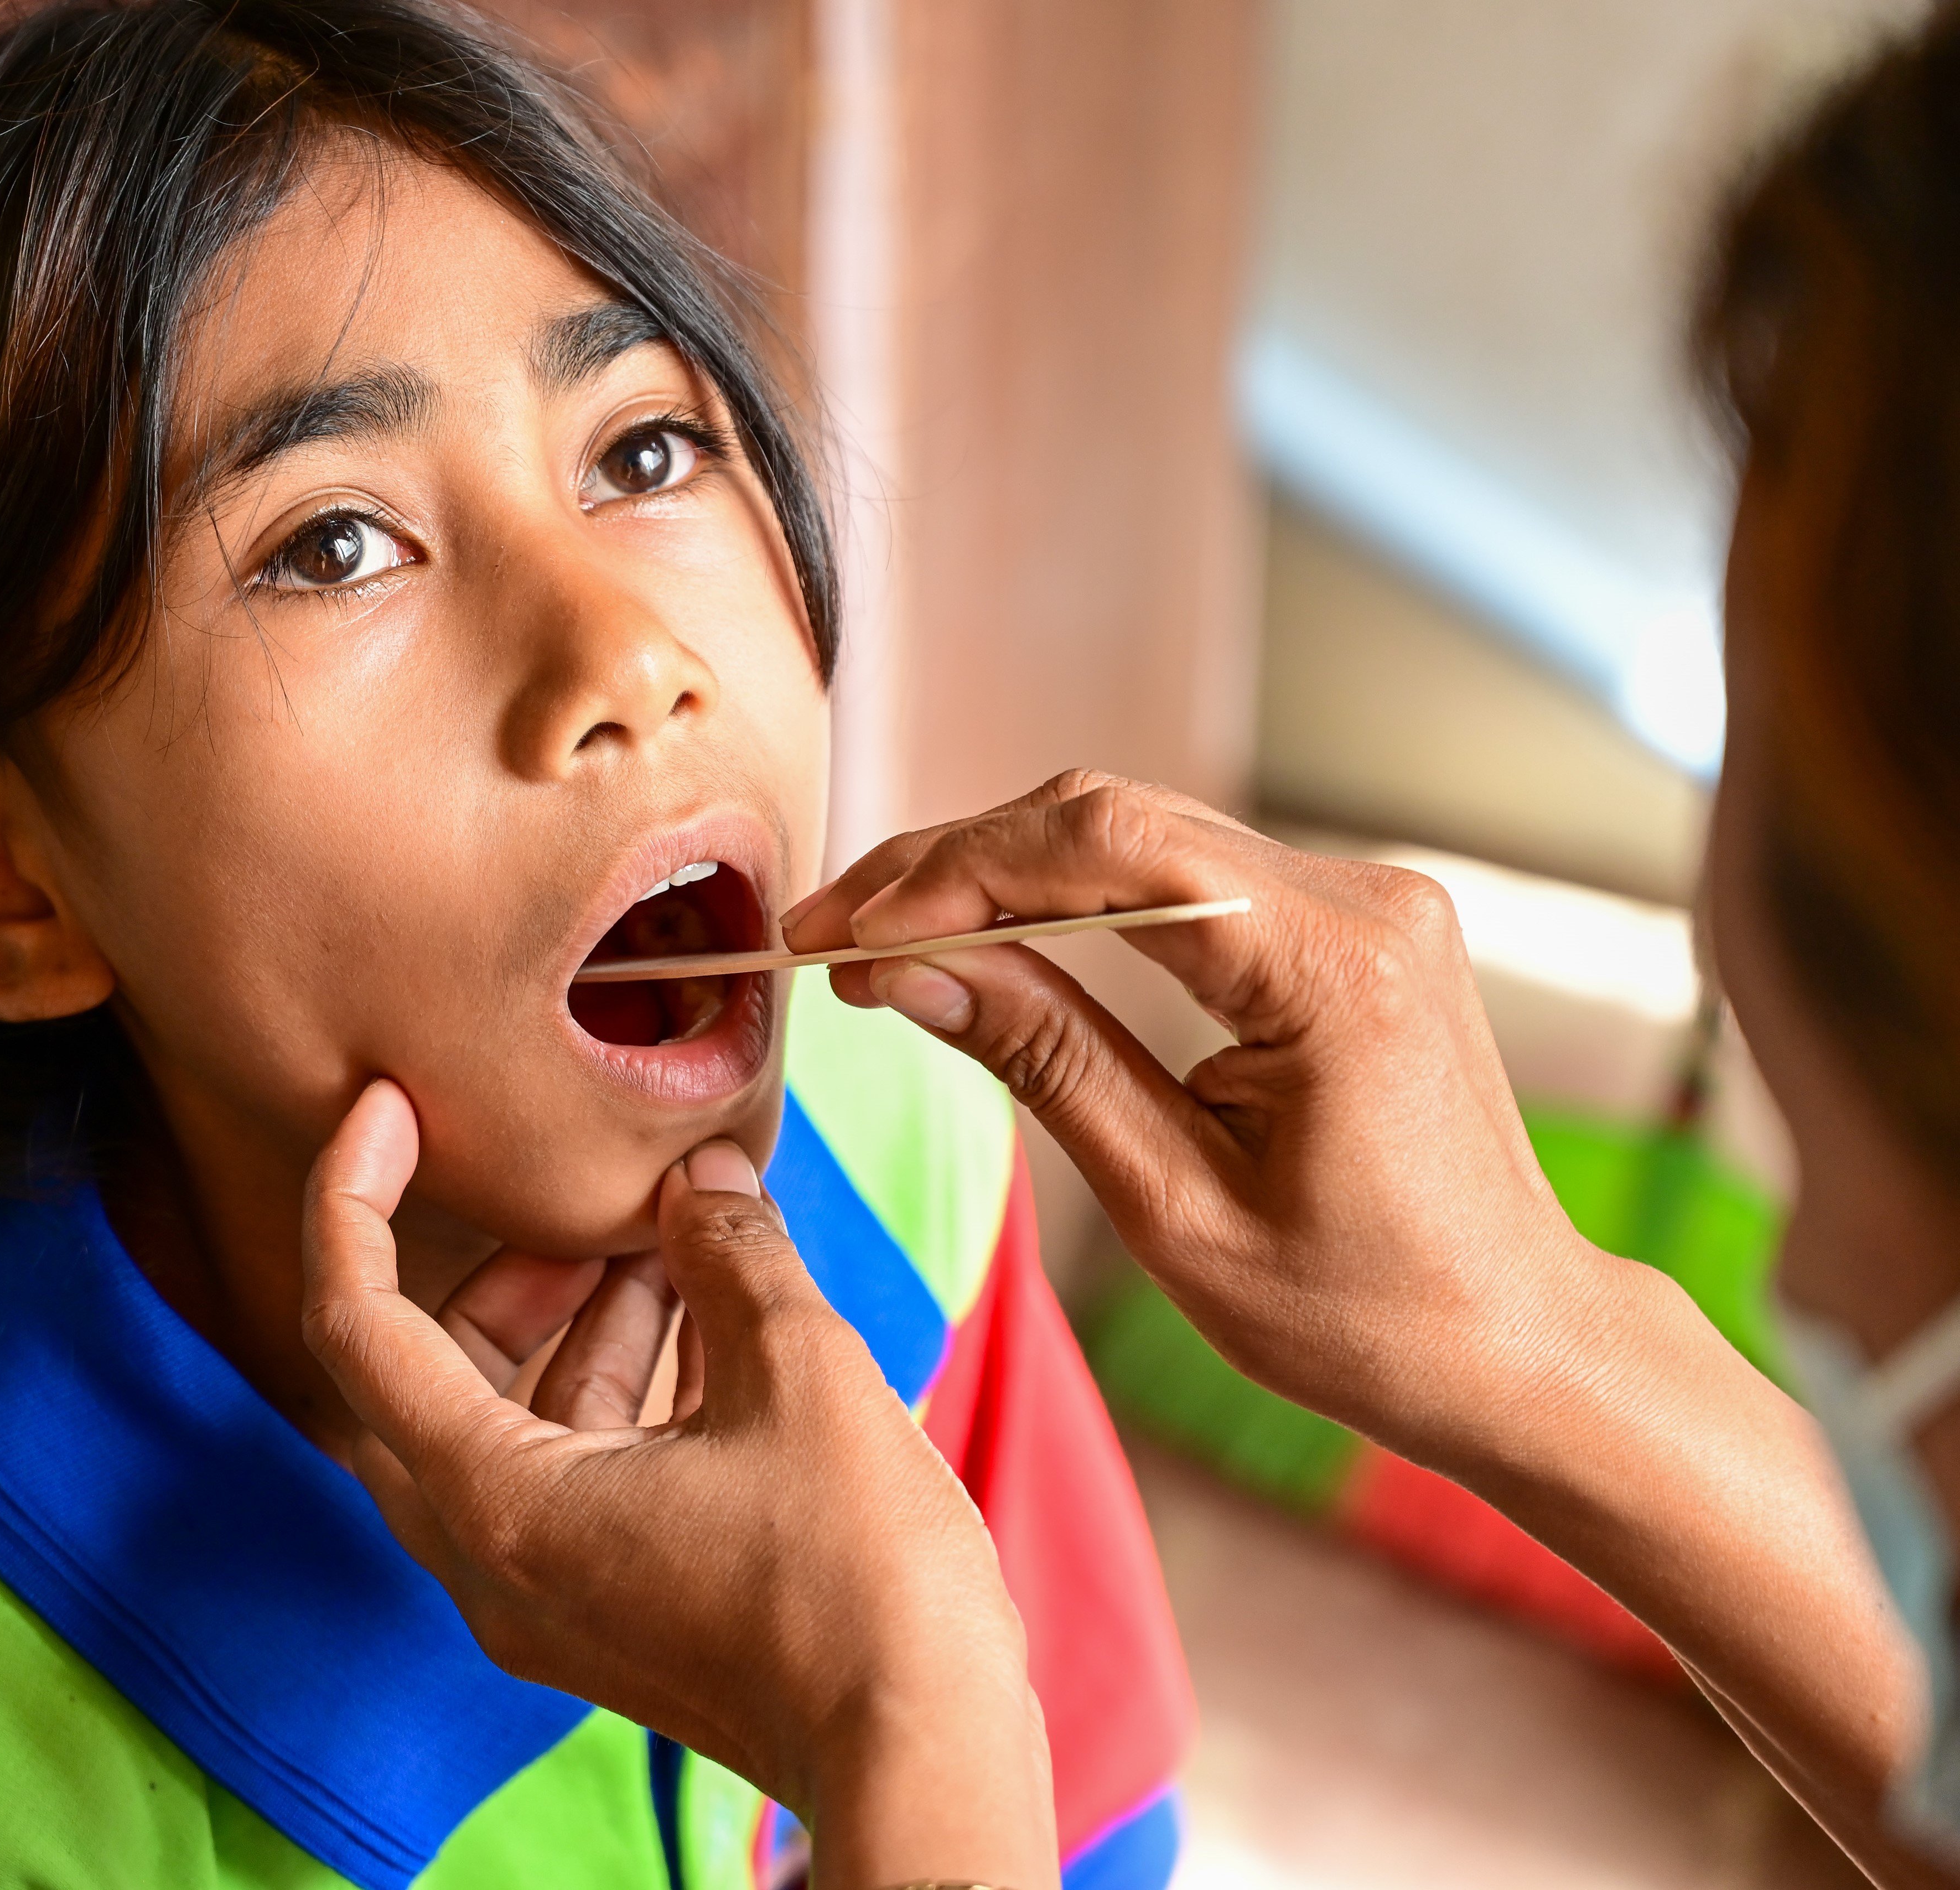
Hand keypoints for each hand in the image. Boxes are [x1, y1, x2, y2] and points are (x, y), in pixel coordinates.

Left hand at [301, 1080, 1055, 1889]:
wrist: (927, 1756)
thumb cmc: (859, 1582)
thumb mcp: (801, 1372)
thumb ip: (731, 1254)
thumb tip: (703, 1178)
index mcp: (497, 1504)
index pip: (356, 1327)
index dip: (353, 1198)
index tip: (385, 1106)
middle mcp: (496, 1563)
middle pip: (427, 1376)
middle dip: (503, 1269)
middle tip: (592, 1207)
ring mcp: (553, 1598)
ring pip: (510, 1424)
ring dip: (579, 1322)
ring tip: (679, 1240)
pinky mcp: (616, 1611)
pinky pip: (574, 1473)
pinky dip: (621, 1388)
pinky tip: (714, 1323)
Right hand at [785, 771, 1922, 1880]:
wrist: (1518, 1341)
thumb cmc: (1364, 1313)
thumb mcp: (1176, 1207)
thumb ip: (1047, 1062)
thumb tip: (910, 972)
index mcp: (1333, 968)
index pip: (1102, 853)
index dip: (946, 876)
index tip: (837, 930)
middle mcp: (1361, 900)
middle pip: (1109, 819)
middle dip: (951, 865)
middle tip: (829, 931)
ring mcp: (1362, 899)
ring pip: (1134, 833)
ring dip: (998, 874)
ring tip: (880, 939)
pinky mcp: (1346, 922)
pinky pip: (1178, 874)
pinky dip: (1067, 898)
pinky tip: (983, 942)